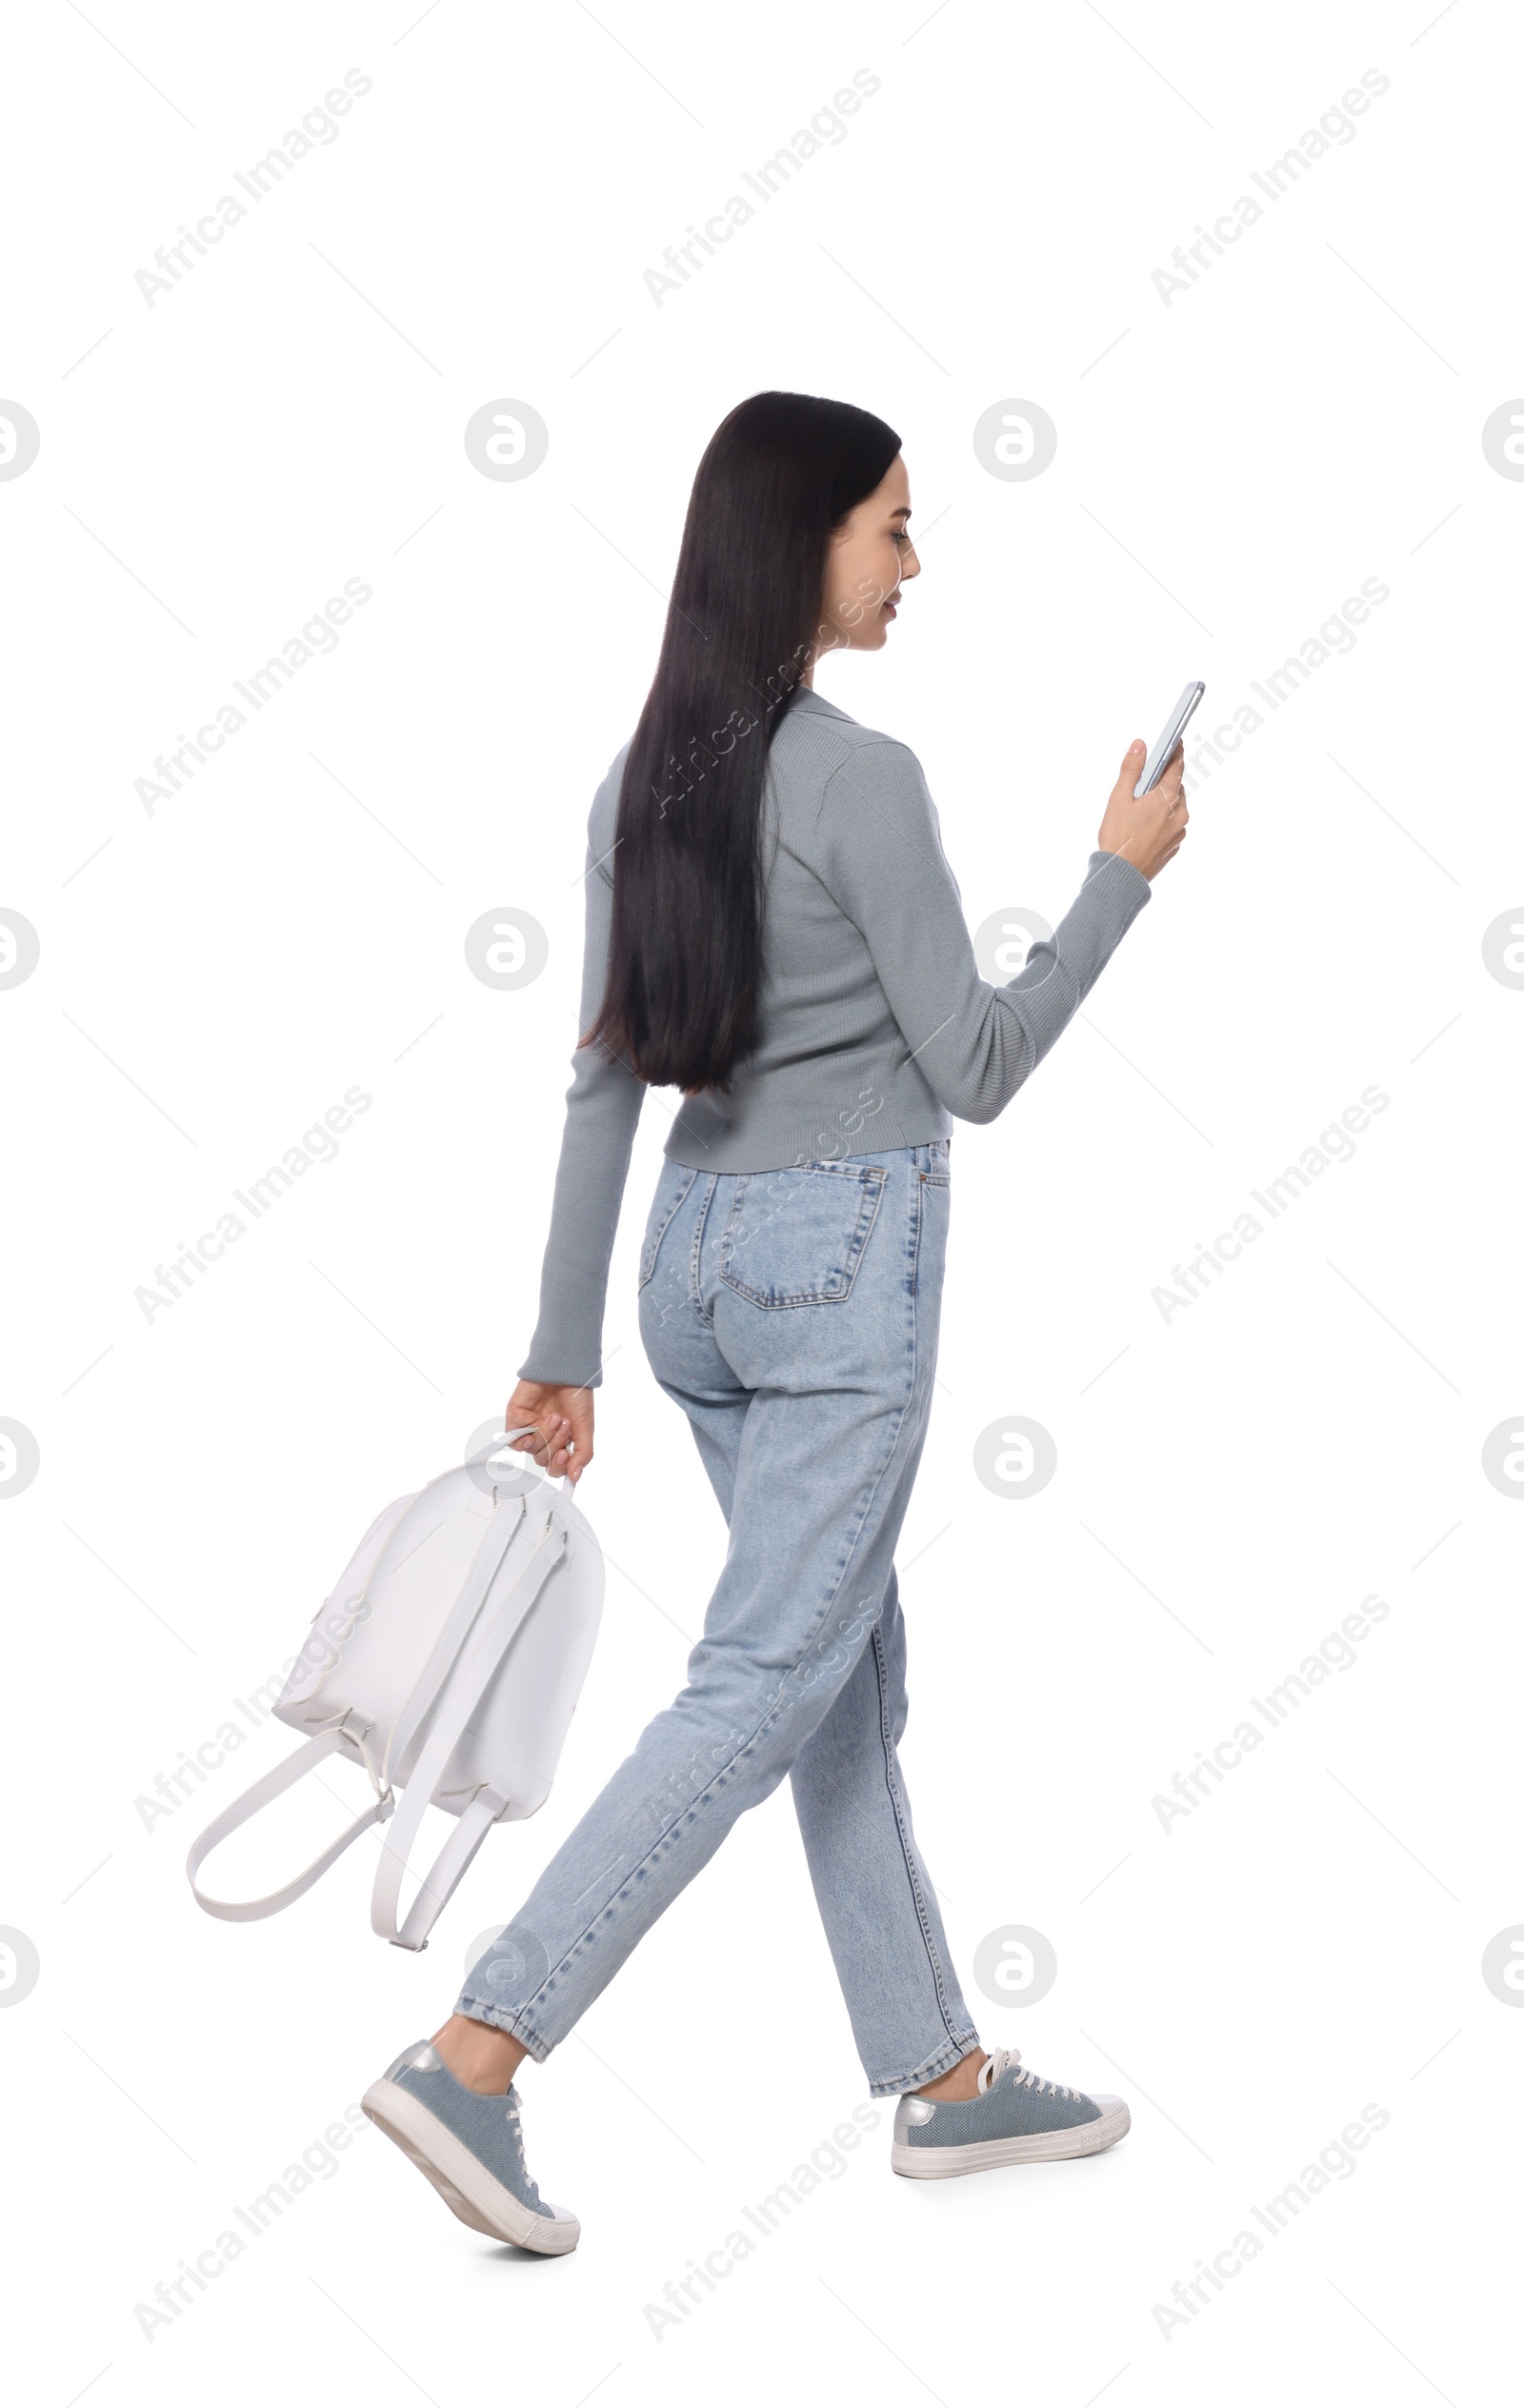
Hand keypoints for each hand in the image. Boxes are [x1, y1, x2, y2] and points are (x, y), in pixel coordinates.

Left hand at [503, 1380, 593, 1484]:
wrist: (564, 1371)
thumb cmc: (577, 1395)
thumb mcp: (586, 1428)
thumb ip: (582, 1454)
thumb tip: (575, 1477)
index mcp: (561, 1441)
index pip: (555, 1467)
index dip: (559, 1467)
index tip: (566, 1456)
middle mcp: (545, 1436)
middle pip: (543, 1459)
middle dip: (555, 1445)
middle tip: (565, 1425)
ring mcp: (529, 1427)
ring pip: (531, 1449)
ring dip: (545, 1436)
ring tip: (555, 1417)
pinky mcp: (516, 1418)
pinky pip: (513, 1439)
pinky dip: (522, 1438)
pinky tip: (532, 1429)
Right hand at [1097, 738, 1188, 880]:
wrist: (1121, 876)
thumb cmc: (1118, 838)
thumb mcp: (1119, 798)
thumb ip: (1131, 769)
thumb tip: (1140, 746)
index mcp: (1167, 797)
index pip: (1177, 766)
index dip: (1176, 751)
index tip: (1175, 742)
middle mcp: (1179, 813)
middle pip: (1175, 787)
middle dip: (1163, 781)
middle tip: (1145, 783)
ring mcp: (1179, 830)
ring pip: (1175, 806)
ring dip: (1163, 802)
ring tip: (1141, 809)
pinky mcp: (1175, 845)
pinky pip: (1172, 824)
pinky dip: (1162, 820)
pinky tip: (1144, 826)